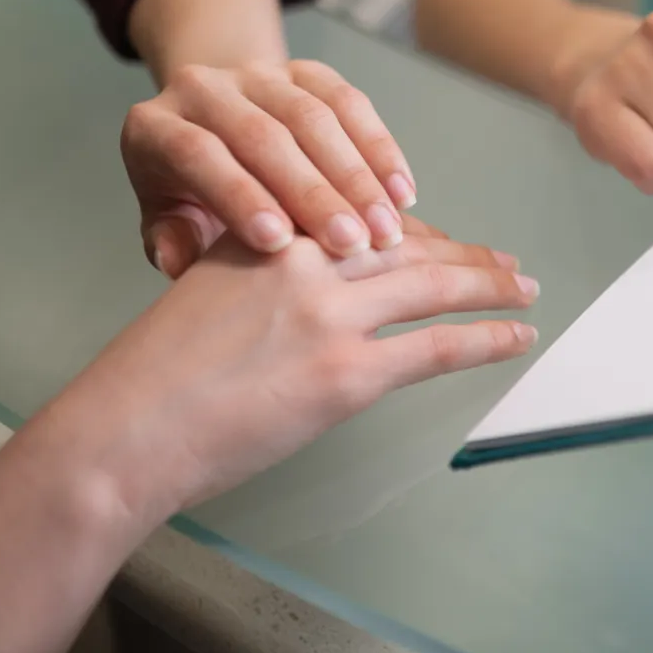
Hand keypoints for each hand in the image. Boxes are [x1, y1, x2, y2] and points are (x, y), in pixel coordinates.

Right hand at [0, 227, 536, 652]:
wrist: (126, 433)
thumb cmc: (153, 379)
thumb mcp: (204, 292)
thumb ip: (259, 274)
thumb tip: (305, 283)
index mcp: (270, 234)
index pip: (363, 220)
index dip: (416, 232)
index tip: (446, 240)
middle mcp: (307, 261)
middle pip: (410, 246)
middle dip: (467, 255)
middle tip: (507, 261)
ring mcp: (331, 316)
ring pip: (436, 287)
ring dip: (491, 287)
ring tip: (525, 289)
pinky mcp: (347, 374)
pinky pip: (438, 347)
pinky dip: (486, 338)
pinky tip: (515, 336)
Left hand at [122, 60, 420, 278]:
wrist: (215, 128)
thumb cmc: (190, 192)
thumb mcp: (166, 218)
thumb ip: (172, 240)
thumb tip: (181, 260)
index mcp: (155, 126)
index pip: (198, 155)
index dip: (239, 196)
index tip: (280, 244)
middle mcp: (204, 88)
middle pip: (264, 135)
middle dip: (314, 193)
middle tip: (352, 244)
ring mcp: (260, 74)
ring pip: (314, 117)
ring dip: (358, 177)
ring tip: (386, 229)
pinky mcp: (307, 71)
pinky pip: (351, 103)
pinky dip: (381, 150)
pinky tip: (402, 194)